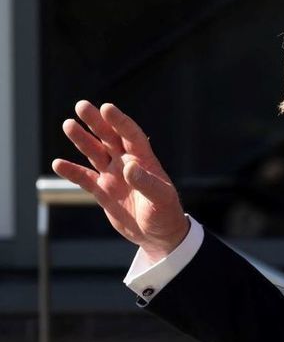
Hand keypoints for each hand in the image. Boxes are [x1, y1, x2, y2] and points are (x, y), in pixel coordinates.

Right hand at [52, 100, 189, 260]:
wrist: (159, 235)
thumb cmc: (166, 215)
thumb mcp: (160, 199)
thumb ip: (146, 183)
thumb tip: (128, 167)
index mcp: (144, 161)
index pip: (131, 136)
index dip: (120, 122)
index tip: (106, 108)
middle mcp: (127, 164)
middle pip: (109, 138)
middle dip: (96, 122)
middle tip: (81, 105)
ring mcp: (113, 177)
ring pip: (95, 153)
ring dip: (82, 140)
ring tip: (69, 125)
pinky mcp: (103, 192)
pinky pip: (84, 178)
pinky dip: (72, 172)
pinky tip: (58, 164)